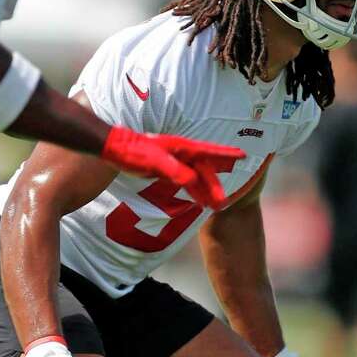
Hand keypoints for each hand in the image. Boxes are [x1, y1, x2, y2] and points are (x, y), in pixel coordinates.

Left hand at [102, 126, 242, 209]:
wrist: (113, 149)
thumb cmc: (133, 152)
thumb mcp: (153, 162)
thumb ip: (173, 171)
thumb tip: (192, 182)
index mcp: (181, 149)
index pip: (208, 153)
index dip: (226, 155)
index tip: (243, 156)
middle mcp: (180, 154)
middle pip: (203, 171)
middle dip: (214, 186)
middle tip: (223, 204)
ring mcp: (172, 161)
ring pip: (195, 177)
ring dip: (205, 191)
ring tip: (215, 207)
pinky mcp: (164, 169)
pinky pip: (185, 181)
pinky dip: (193, 190)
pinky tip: (196, 200)